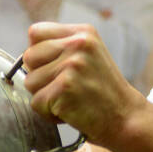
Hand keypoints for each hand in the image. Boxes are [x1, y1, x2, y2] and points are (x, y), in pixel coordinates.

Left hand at [21, 22, 145, 147]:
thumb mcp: (89, 56)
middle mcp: (78, 44)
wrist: (127, 118)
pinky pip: (36, 103)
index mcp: (83, 32)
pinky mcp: (66, 87)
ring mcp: (72, 64)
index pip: (35, 32)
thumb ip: (62, 48)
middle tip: (64, 88)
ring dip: (45, 97)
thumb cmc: (104, 92)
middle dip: (39, 77)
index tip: (54, 68)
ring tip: (70, 99)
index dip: (38, 53)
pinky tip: (71, 111)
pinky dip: (49, 114)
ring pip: (30, 82)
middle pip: (28, 57)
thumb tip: (26, 55)